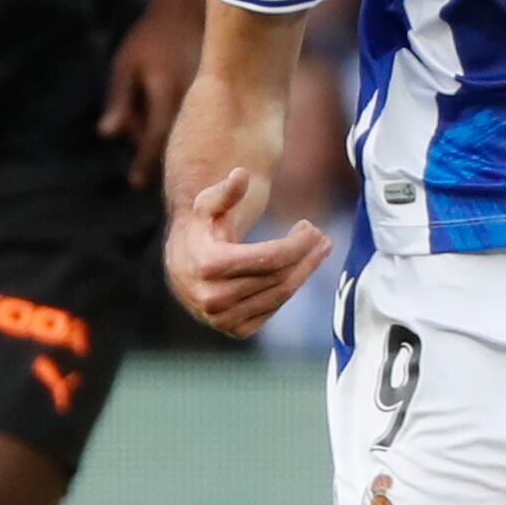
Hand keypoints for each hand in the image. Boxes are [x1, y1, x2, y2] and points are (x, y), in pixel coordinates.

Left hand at [100, 0, 200, 188]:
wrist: (193, 8)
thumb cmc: (154, 36)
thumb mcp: (127, 63)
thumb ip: (119, 99)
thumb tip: (107, 134)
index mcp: (167, 93)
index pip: (154, 139)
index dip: (143, 163)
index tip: (135, 184)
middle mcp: (192, 101)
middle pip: (168, 140)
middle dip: (148, 141)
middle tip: (135, 114)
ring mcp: (209, 100)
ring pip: (183, 133)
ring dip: (164, 131)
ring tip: (152, 97)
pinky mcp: (218, 98)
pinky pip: (197, 122)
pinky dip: (180, 122)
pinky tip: (170, 99)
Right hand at [167, 166, 331, 337]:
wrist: (183, 266)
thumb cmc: (201, 229)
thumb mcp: (207, 204)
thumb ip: (225, 190)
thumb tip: (241, 174)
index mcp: (208, 265)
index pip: (270, 258)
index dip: (298, 243)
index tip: (312, 228)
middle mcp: (212, 297)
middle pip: (279, 277)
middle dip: (307, 256)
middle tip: (322, 238)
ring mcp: (222, 318)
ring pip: (280, 296)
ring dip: (305, 272)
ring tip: (319, 251)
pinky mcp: (234, 330)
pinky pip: (272, 310)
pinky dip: (288, 289)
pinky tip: (297, 271)